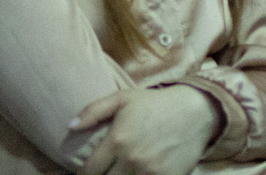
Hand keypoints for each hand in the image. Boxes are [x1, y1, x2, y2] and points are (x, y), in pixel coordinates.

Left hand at [73, 85, 221, 174]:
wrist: (195, 112)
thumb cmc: (155, 103)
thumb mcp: (123, 99)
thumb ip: (93, 111)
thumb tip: (69, 126)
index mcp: (118, 141)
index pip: (90, 171)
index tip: (86, 173)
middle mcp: (132, 160)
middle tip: (102, 173)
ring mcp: (151, 174)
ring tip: (118, 173)